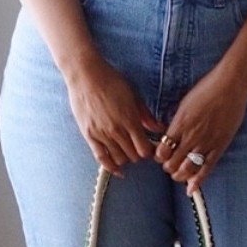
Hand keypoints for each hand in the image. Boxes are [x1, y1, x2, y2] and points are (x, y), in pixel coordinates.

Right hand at [65, 57, 159, 174]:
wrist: (86, 75)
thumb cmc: (111, 81)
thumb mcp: (134, 95)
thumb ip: (146, 115)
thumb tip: (160, 128)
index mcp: (130, 120)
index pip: (145, 149)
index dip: (150, 151)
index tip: (150, 147)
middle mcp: (116, 130)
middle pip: (133, 156)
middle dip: (139, 154)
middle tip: (139, 148)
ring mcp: (102, 134)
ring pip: (119, 159)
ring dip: (126, 158)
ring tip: (127, 151)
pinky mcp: (89, 135)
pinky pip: (101, 158)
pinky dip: (111, 167)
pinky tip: (118, 170)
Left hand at [156, 67, 246, 192]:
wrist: (230, 86)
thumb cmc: (206, 90)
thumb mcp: (184, 104)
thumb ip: (176, 122)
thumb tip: (169, 133)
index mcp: (179, 124)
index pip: (161, 150)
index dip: (158, 156)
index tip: (160, 155)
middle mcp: (190, 136)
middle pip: (172, 163)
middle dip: (168, 167)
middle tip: (169, 164)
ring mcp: (206, 143)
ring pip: (187, 169)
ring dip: (179, 175)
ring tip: (178, 174)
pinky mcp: (219, 146)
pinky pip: (207, 168)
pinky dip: (198, 181)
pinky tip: (191, 189)